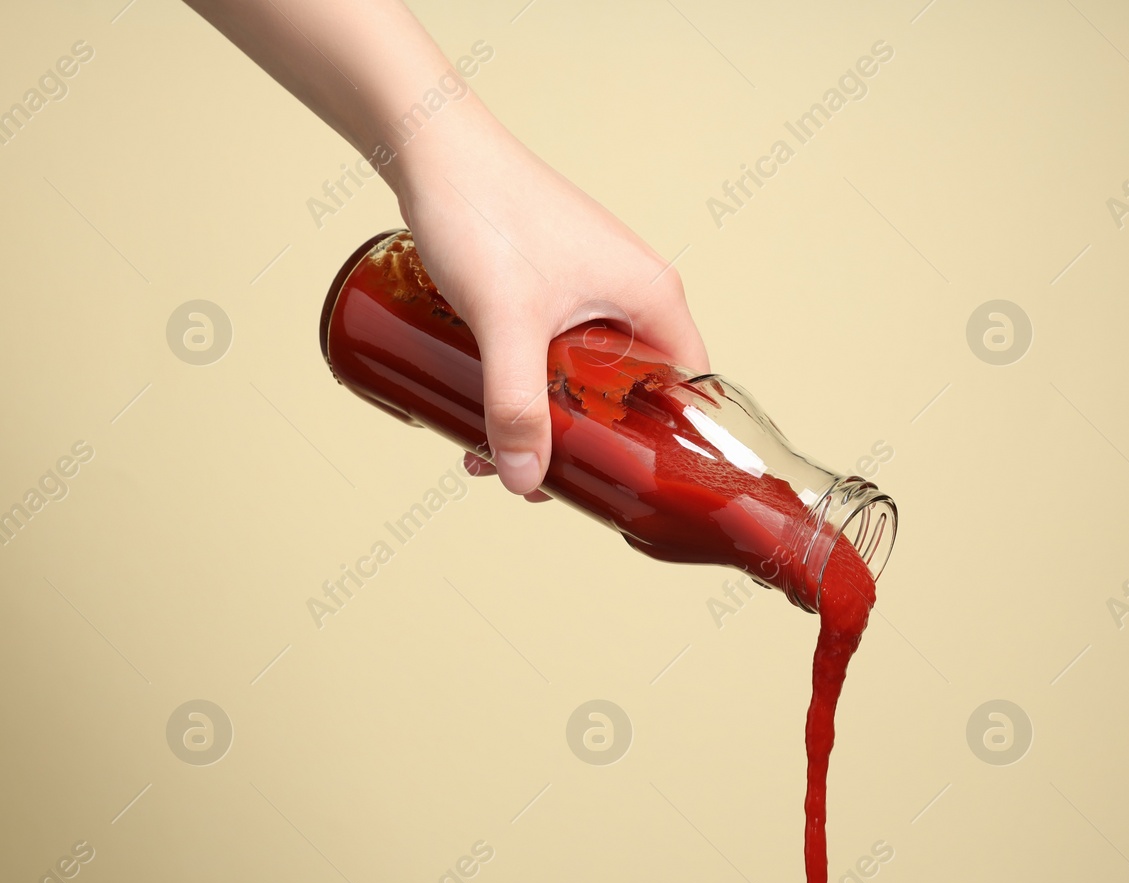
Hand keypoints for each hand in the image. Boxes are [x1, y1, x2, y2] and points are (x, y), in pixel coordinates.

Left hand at [389, 100, 708, 499]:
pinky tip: (487, 401)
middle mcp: (633, 289)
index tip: (624, 479)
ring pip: (588, 370)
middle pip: (634, 388)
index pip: (689, 387)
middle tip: (546, 472)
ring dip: (550, 413)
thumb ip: (517, 404)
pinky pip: (557, 346)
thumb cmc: (486, 212)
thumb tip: (524, 480)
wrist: (431, 147)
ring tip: (498, 446)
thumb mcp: (506, 322)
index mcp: (652, 296)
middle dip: (590, 436)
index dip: (667, 439)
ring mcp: (592, 283)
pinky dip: (531, 380)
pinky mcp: (552, 279)